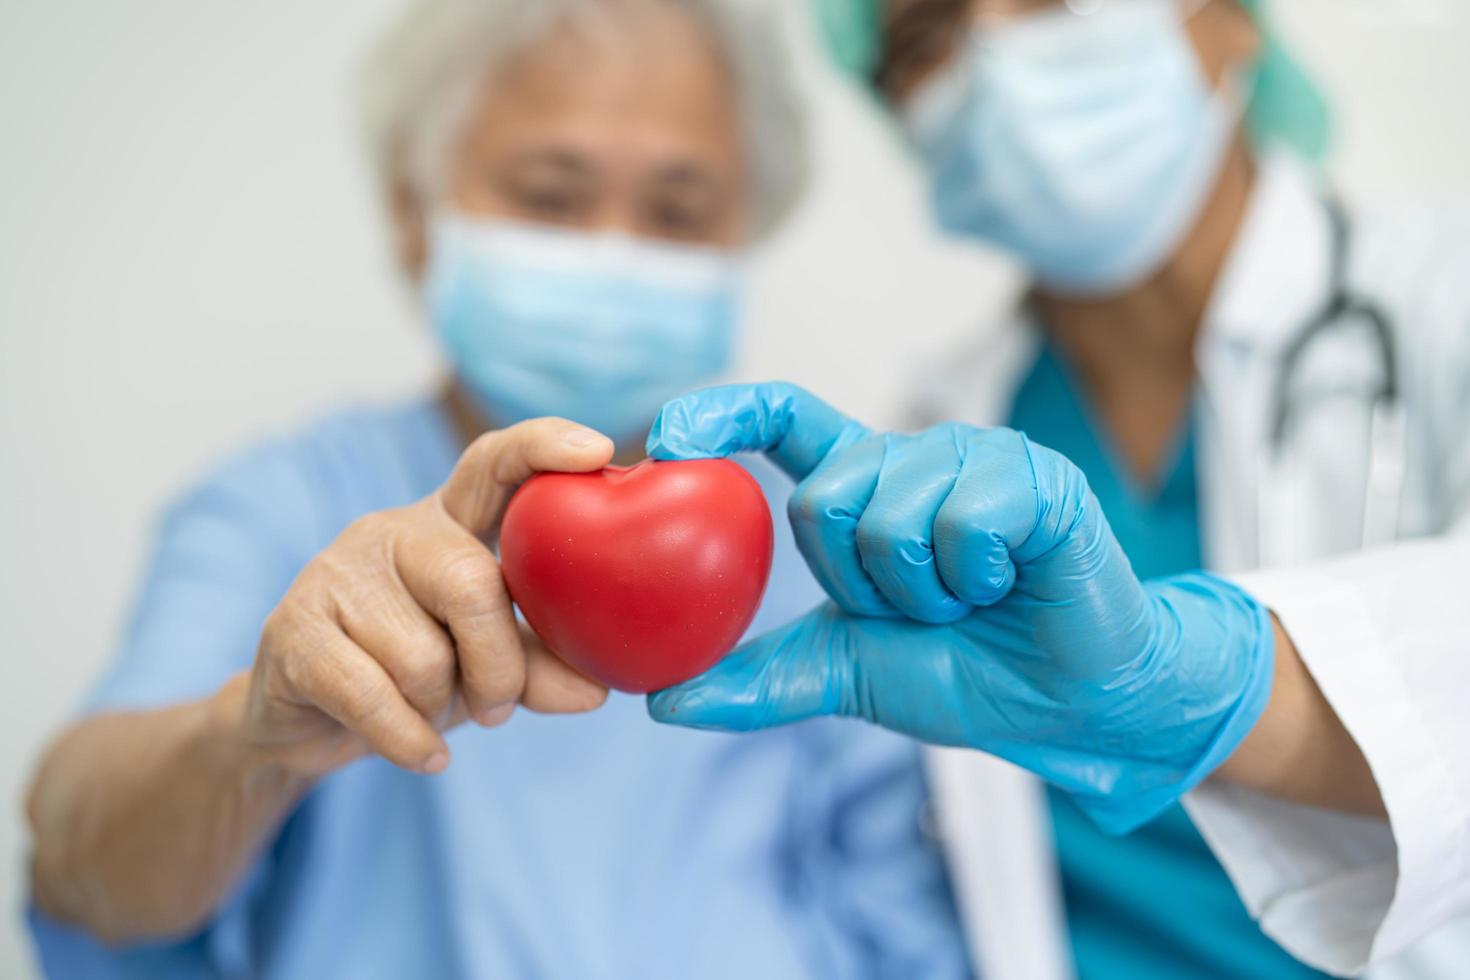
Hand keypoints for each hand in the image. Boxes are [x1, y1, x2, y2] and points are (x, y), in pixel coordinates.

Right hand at [243, 418, 613, 777]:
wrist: (302, 722)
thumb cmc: (412, 674)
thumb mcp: (485, 665)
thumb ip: (540, 665)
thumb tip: (596, 689)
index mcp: (450, 522)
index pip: (494, 463)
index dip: (542, 447)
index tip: (598, 450)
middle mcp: (393, 532)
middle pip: (471, 583)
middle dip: (498, 663)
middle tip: (498, 705)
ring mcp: (336, 574)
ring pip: (423, 657)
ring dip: (442, 707)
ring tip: (429, 712)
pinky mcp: (293, 631)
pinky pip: (374, 697)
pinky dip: (410, 739)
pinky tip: (425, 752)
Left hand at [644, 383, 1274, 831]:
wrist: (1064, 704)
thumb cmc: (963, 672)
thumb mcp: (844, 673)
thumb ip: (760, 677)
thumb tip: (660, 702)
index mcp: (863, 486)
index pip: (782, 416)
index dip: (721, 413)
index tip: (662, 436)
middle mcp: (911, 456)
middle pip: (821, 497)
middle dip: (859, 584)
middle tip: (921, 608)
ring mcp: (973, 458)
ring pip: (888, 514)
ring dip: (922, 592)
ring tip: (969, 600)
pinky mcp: (1032, 475)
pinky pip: (960, 521)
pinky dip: (974, 578)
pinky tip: (1009, 582)